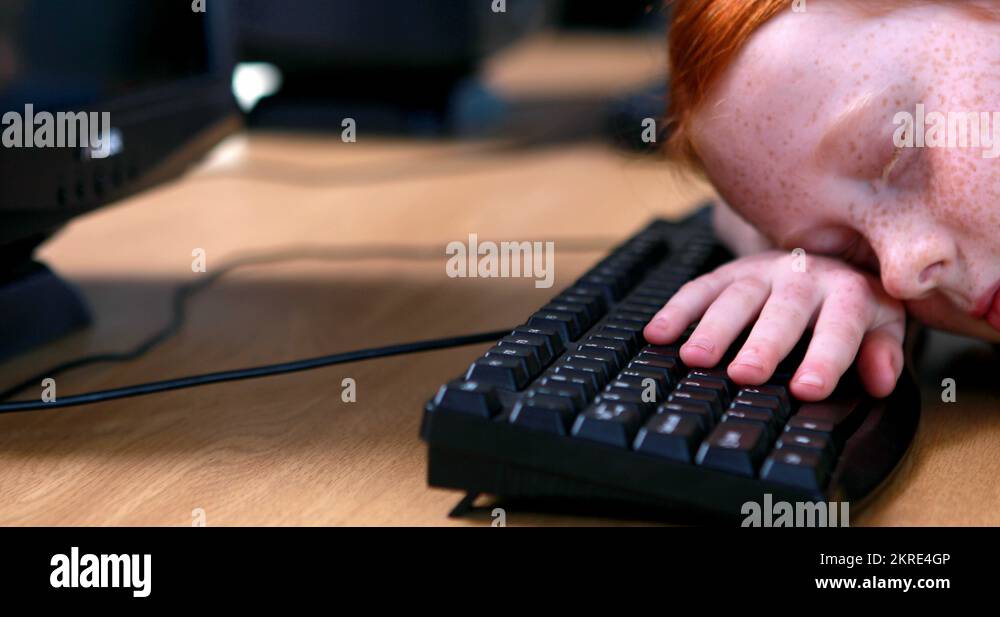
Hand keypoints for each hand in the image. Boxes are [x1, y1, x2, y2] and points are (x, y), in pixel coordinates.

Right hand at [643, 251, 906, 400]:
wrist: (823, 254)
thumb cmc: (850, 305)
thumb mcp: (880, 324)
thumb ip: (882, 351)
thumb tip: (882, 380)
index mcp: (848, 291)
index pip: (840, 325)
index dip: (825, 357)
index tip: (808, 390)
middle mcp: (803, 276)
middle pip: (783, 310)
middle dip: (762, 343)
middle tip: (745, 374)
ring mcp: (761, 272)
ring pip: (736, 298)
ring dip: (713, 328)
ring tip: (695, 358)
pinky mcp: (728, 272)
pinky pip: (699, 288)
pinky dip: (676, 310)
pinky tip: (657, 333)